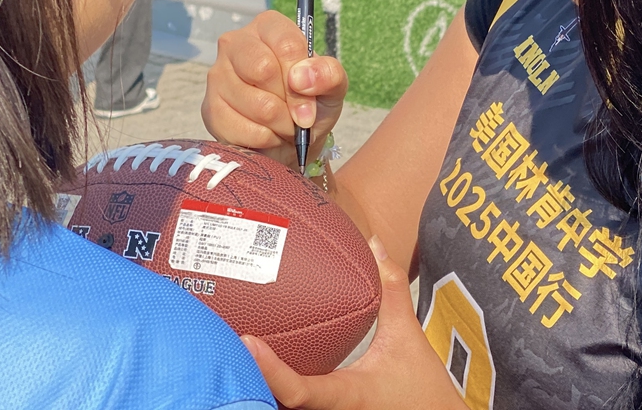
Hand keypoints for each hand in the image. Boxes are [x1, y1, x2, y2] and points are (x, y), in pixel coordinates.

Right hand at [202, 10, 347, 169]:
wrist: (293, 141)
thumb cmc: (311, 102)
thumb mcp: (333, 86)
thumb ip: (329, 74)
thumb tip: (300, 77)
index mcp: (268, 27)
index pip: (286, 44)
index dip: (303, 77)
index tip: (312, 103)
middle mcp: (236, 43)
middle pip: (263, 69)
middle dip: (289, 102)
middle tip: (298, 116)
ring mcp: (217, 75)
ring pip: (255, 104)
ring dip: (280, 125)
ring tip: (285, 124)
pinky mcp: (209, 108)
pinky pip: (241, 129)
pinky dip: (263, 139)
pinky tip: (267, 134)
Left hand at [240, 237, 466, 409]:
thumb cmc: (423, 392)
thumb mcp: (407, 339)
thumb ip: (391, 293)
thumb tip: (376, 247)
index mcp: (346, 395)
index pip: (299, 391)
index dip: (269, 370)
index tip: (245, 342)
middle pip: (275, 406)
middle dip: (247, 382)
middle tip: (218, 343)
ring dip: (256, 390)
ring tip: (226, 355)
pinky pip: (291, 407)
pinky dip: (272, 392)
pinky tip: (254, 369)